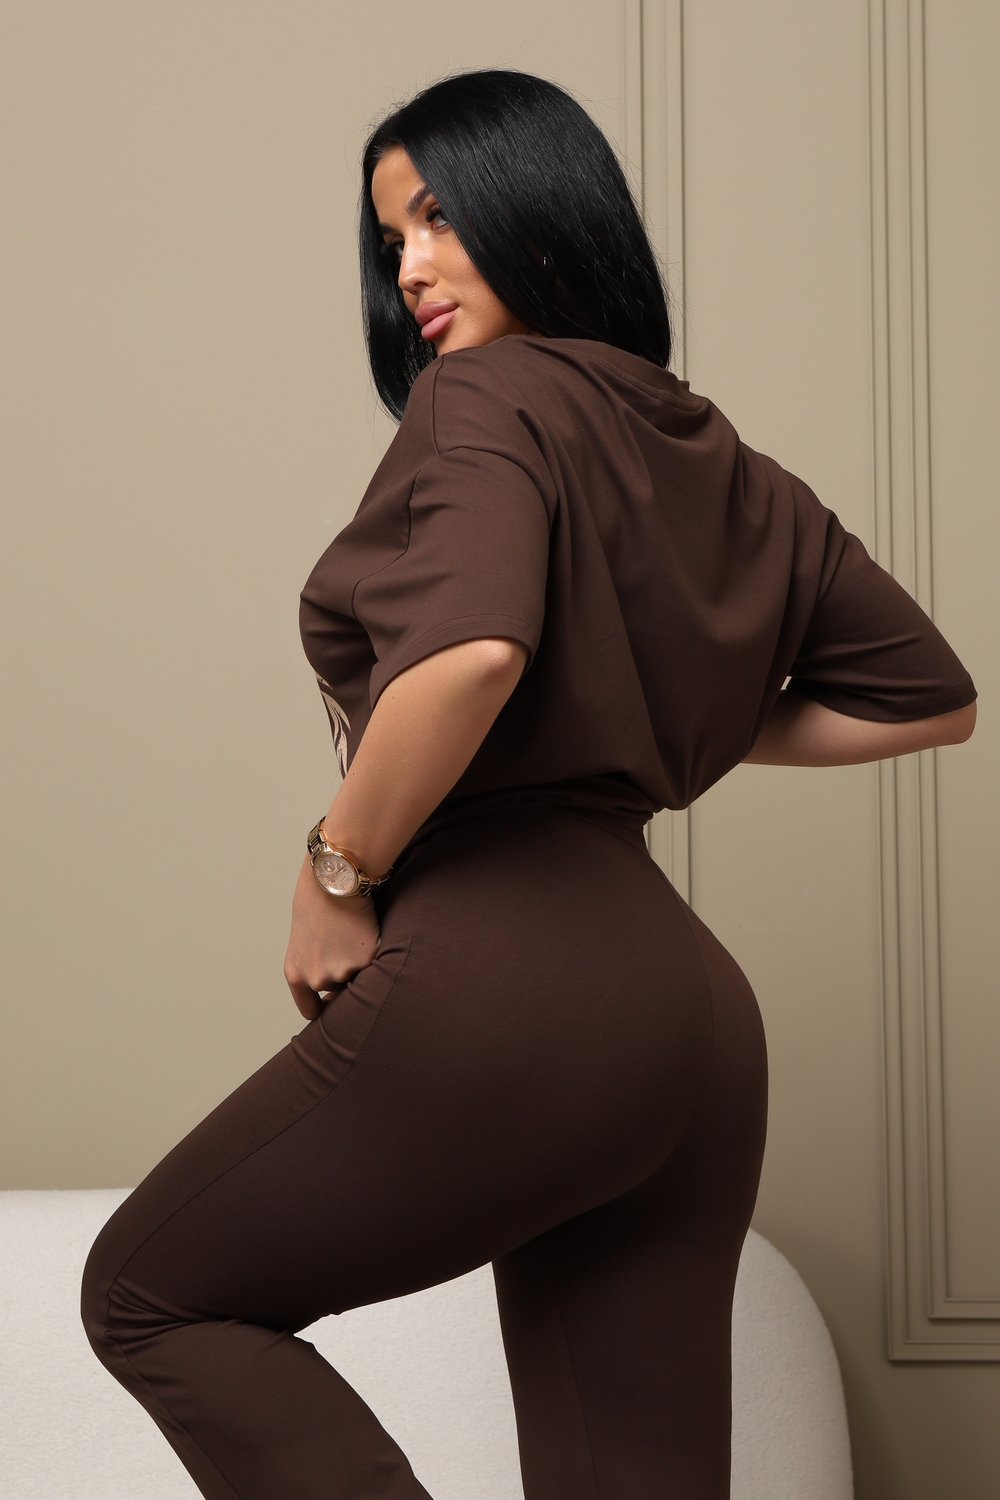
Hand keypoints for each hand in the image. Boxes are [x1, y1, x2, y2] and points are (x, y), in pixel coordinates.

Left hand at [283, 855, 381, 1019]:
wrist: (334, 880)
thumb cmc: (316, 899)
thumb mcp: (303, 938)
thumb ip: (311, 963)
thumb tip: (327, 983)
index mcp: (296, 973)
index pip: (310, 1009)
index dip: (323, 1009)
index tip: (331, 1006)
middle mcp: (316, 978)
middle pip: (338, 989)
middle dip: (344, 973)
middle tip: (346, 946)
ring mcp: (342, 972)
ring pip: (358, 977)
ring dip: (360, 962)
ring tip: (355, 935)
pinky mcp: (366, 961)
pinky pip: (375, 964)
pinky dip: (375, 952)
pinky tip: (367, 931)